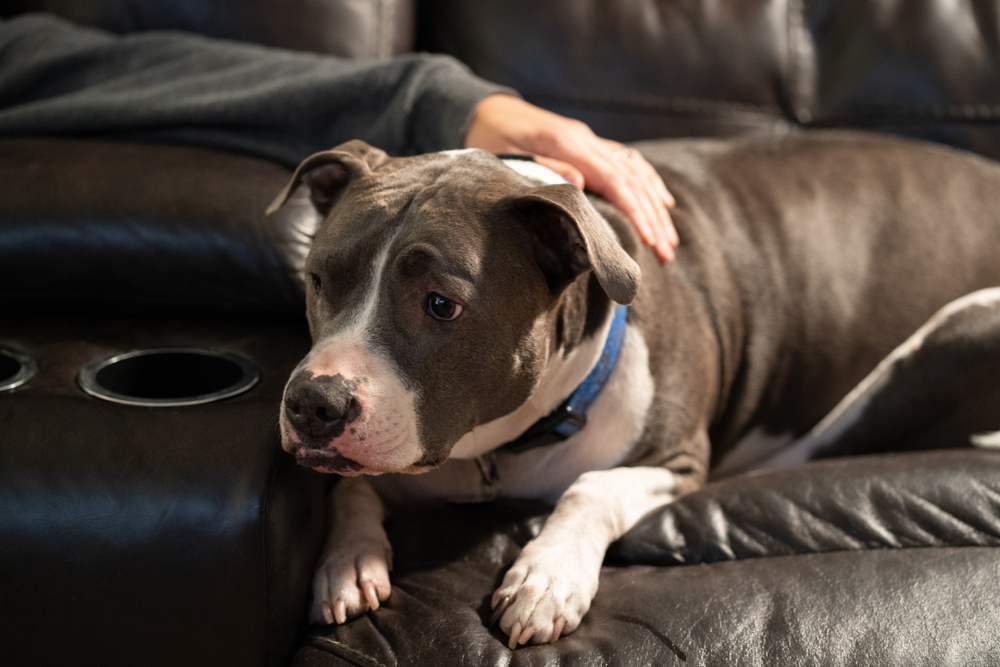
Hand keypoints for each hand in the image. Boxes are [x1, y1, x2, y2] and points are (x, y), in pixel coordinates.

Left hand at [465, 94, 677, 261]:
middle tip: (666, 251)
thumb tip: (579, 184)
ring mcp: (590, 140)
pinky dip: (649, 183)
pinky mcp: (590, 144)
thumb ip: (544, 168)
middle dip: (652, 216)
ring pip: (635, 172)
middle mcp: (586, 139)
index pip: (614, 180)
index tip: (650, 239)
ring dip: (655, 205)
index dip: (635, 211)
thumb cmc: (491, 140)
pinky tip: (663, 202)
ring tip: (668, 239)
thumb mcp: (507, 157)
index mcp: (568, 144)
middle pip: (631, 179)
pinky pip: (628, 163)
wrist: (487, 111)